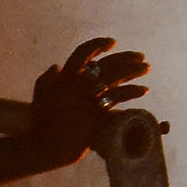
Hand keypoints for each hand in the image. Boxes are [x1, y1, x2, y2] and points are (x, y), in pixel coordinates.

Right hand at [28, 37, 149, 165]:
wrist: (44, 144)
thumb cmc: (40, 122)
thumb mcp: (40, 95)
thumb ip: (46, 78)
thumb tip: (56, 65)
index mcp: (64, 76)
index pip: (84, 52)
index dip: (98, 44)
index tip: (112, 42)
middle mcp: (77, 83)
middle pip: (107, 63)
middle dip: (126, 57)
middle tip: (140, 56)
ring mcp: (87, 98)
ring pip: (116, 77)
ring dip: (134, 71)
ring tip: (146, 68)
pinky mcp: (97, 113)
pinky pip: (119, 97)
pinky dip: (133, 91)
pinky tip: (143, 89)